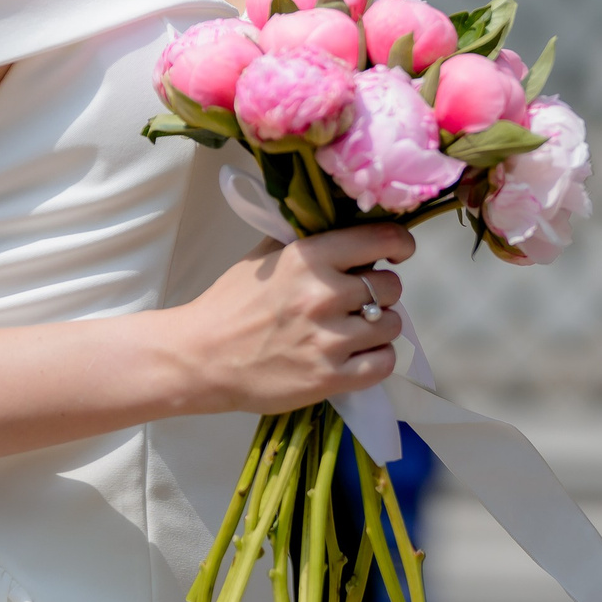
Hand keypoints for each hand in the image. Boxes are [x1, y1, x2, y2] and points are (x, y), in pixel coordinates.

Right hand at [166, 223, 415, 415]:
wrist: (201, 358)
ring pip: (391, 325)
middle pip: (391, 287)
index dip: (399, 244)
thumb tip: (345, 224)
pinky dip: (377, 358)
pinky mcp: (329, 378)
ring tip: (355, 330)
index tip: (398, 253)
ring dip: (378, 326)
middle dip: (380, 291)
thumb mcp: (265, 257)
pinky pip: (384, 362)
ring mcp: (328, 339)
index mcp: (309, 257)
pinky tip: (358, 355)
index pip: (382, 239)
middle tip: (358, 300)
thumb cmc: (230, 304)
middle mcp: (323, 294)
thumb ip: (306, 240)